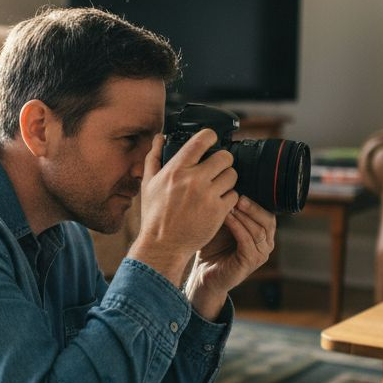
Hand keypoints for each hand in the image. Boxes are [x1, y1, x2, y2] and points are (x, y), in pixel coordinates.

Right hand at [129, 130, 238, 285]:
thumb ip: (154, 157)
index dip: (211, 137)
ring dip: (227, 179)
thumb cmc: (154, 215)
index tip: (211, 141)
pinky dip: (229, 198)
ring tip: (218, 186)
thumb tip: (160, 138)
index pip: (203, 139)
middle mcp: (194, 180)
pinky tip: (219, 201)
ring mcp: (208, 196)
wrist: (162, 245)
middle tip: (217, 168)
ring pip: (232, 175)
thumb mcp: (148, 184)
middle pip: (225, 156)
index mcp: (177, 169)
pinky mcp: (218, 212)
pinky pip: (234, 195)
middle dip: (223, 161)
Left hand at [186, 196, 276, 318]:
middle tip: (238, 196)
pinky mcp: (250, 262)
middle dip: (252, 207)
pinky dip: (237, 227)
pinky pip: (247, 241)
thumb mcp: (222, 222)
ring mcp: (260, 254)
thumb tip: (228, 182)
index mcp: (263, 232)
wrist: (203, 272)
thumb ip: (229, 207)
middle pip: (268, 220)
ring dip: (244, 216)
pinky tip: (227, 218)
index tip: (241, 187)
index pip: (268, 211)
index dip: (257, 200)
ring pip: (258, 230)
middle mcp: (266, 243)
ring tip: (230, 205)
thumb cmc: (212, 246)